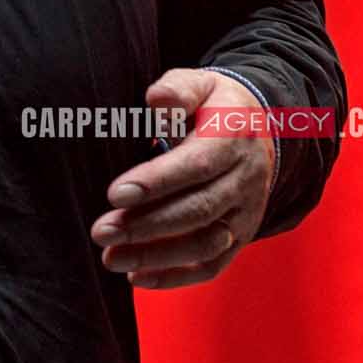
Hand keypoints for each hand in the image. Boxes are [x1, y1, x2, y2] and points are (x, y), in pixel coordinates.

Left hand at [89, 68, 275, 290]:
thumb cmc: (214, 107)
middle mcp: (245, 180)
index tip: (115, 193)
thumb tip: (156, 101)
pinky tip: (138, 278)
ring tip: (111, 258)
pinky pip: (212, 266)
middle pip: (197, 210)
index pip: (196, 165)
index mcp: (233, 139)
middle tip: (102, 231)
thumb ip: (177, 90)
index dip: (157, 181)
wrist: (260, 130)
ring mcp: (246, 213)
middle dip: (146, 225)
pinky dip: (176, 277)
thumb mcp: (200, 84)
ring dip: (156, 257)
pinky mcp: (240, 237)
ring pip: (205, 244)